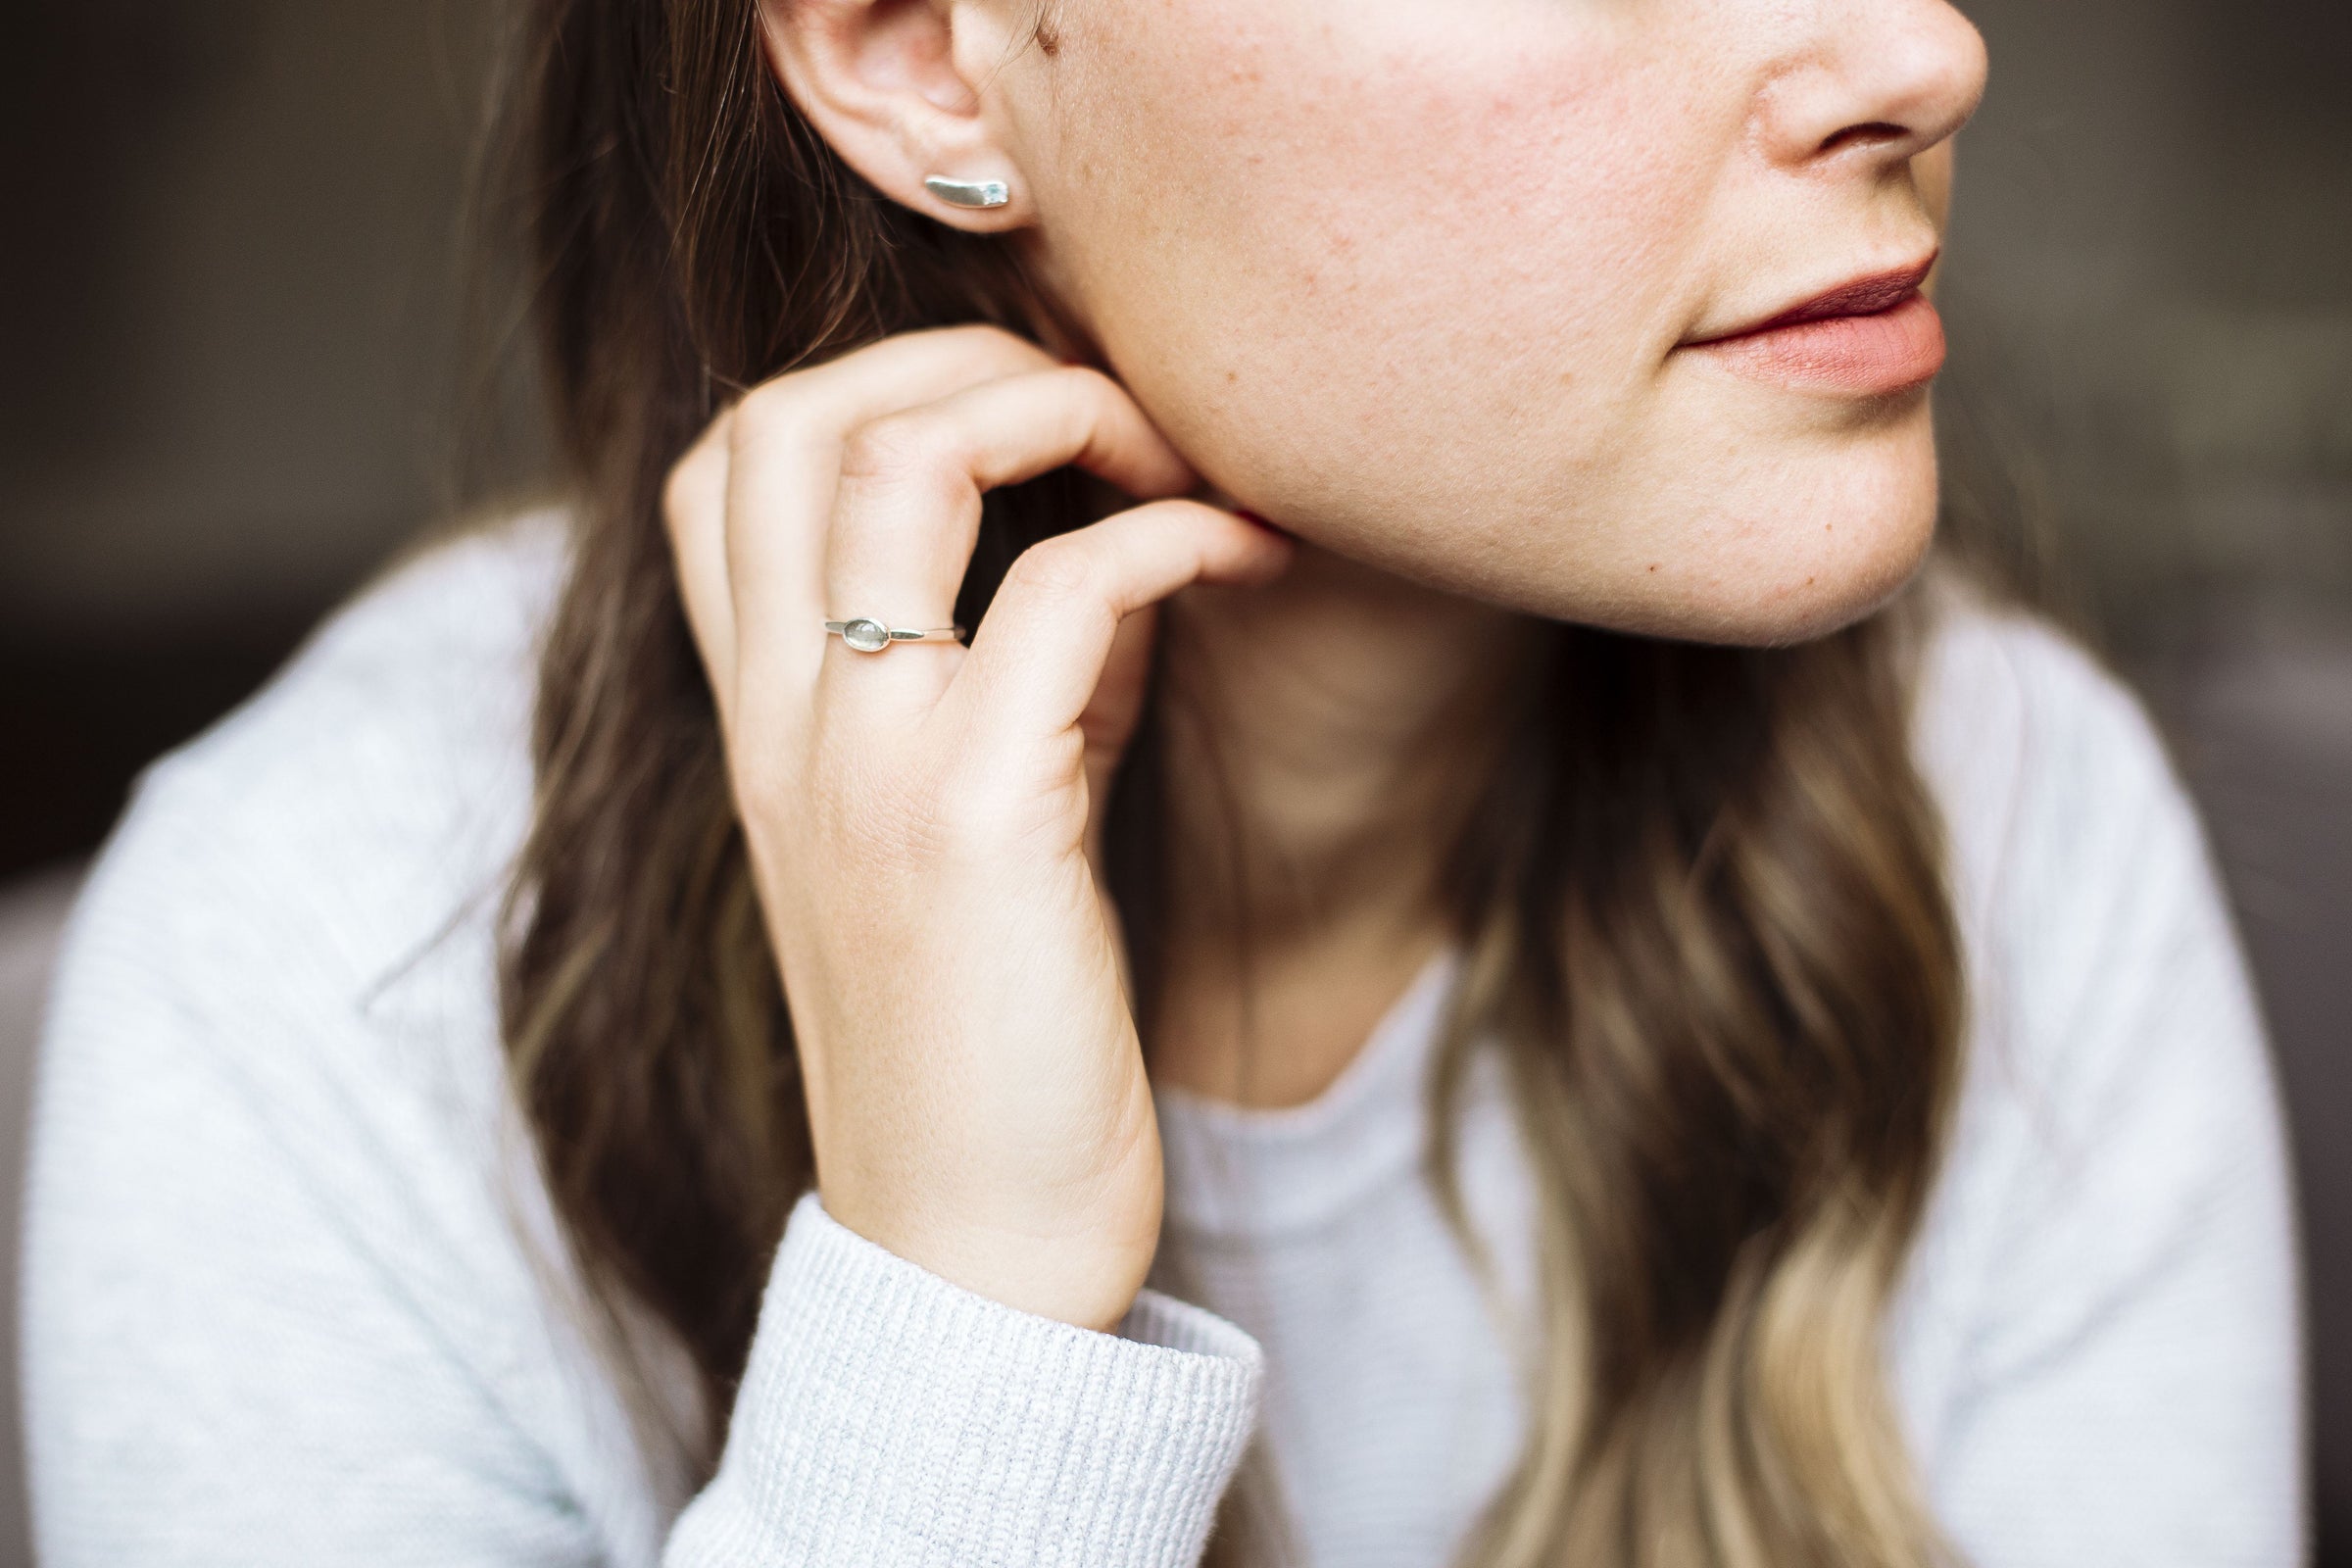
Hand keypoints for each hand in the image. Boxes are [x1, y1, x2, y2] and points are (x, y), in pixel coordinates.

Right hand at [664, 327, 1291, 1330]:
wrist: (971, 1253)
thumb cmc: (991, 1047)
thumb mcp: (982, 831)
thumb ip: (1024, 686)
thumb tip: (1115, 556)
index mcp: (764, 729)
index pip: (727, 469)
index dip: (869, 386)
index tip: (1024, 422)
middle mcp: (782, 728)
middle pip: (784, 419)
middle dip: (953, 357)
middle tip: (1102, 406)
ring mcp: (863, 766)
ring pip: (896, 463)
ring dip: (1055, 409)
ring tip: (1174, 455)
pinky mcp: (975, 823)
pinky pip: (1065, 590)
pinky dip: (1170, 537)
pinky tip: (1247, 561)